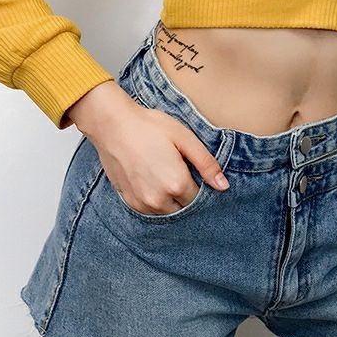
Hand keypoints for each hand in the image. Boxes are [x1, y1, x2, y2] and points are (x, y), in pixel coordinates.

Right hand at [66, 81, 228, 213]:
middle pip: (184, 207)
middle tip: (179, 170)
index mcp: (176, 184)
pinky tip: (153, 179)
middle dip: (186, 193)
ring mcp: (142, 203)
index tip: (193, 170)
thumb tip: (223, 186)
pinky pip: (150, 210)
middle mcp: (159, 200)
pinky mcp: (129, 201)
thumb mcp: (185, 139)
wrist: (112, 125)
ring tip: (165, 173)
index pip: (199, 198)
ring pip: (168, 211)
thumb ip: (206, 164)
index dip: (200, 185)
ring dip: (171, 199)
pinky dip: (156, 200)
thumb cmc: (150, 127)